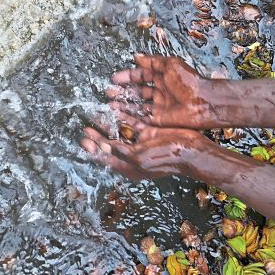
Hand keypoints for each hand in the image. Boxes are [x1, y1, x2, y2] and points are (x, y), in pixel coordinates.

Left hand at [80, 120, 211, 180]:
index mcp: (129, 167)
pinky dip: (124, 116)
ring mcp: (142, 143)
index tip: (83, 139)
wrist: (190, 151)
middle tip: (87, 126)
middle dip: (98, 135)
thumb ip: (118, 151)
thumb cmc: (165, 158)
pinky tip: (114, 107)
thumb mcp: (138, 157)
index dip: (93, 148)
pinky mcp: (150, 132)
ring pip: (121, 131)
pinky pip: (133, 123)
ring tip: (98, 112)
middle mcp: (133, 156)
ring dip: (110, 123)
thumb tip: (100, 146)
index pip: (106, 157)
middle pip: (111, 144)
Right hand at [107, 54, 218, 128]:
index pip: (141, 76)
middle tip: (109, 92)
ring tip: (110, 104)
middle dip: (122, 91)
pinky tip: (118, 114)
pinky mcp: (159, 120)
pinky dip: (130, 117)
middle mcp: (159, 91)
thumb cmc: (188, 82)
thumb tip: (137, 56)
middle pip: (137, 92)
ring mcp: (159, 106)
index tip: (114, 78)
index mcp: (162, 77)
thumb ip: (153, 62)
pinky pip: (142, 119)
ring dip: (124, 104)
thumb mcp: (170, 65)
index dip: (127, 76)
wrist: (203, 103)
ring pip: (137, 105)